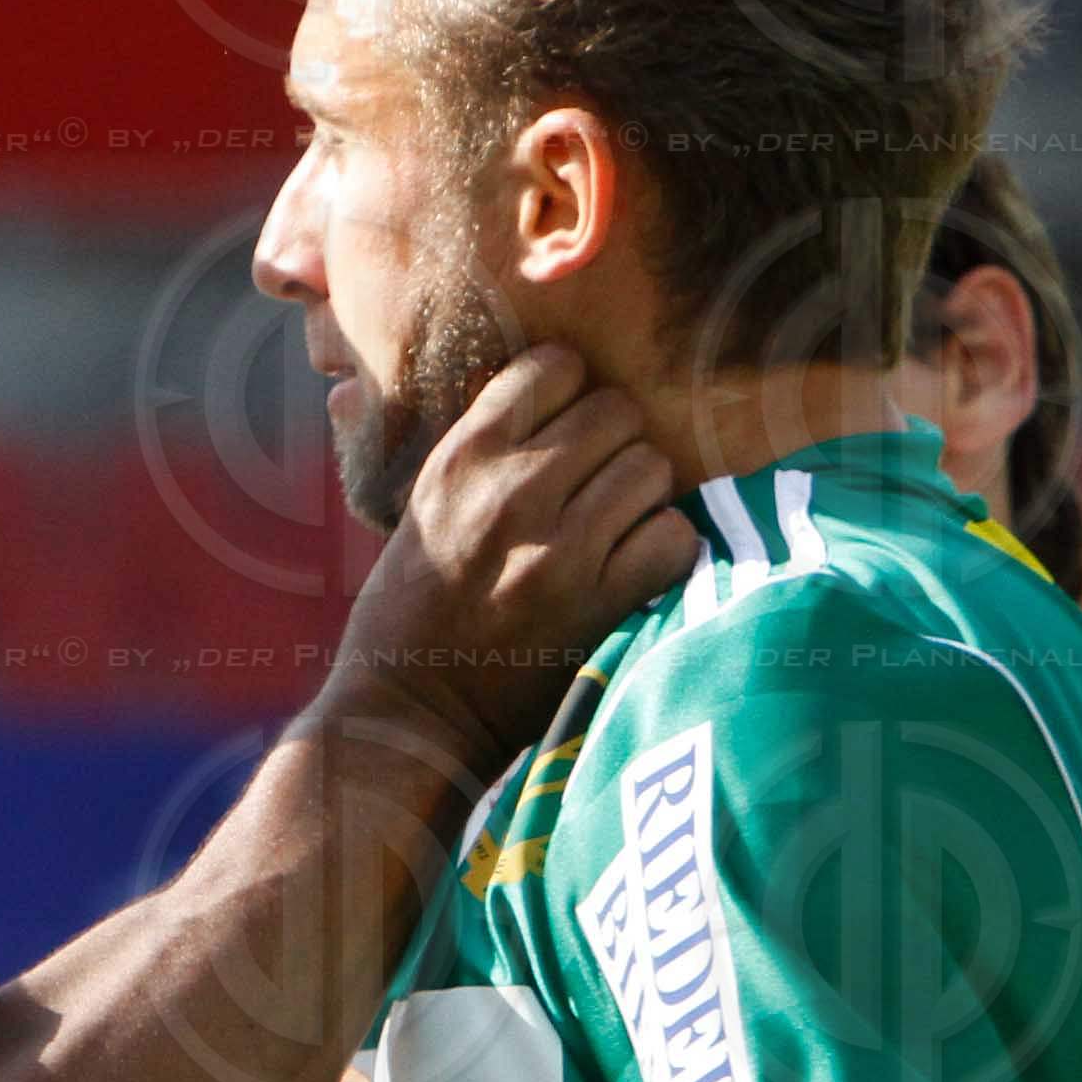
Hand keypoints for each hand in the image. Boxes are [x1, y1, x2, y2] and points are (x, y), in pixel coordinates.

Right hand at [328, 343, 694, 763]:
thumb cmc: (407, 609)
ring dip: (643, 495)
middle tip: (599, 480)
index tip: (566, 423)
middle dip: (616, 443)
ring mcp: (561, 548)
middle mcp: (513, 491)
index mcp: (461, 458)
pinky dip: (665, 548)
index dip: (572, 390)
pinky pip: (674, 536)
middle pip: (617, 412)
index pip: (555, 368)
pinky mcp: (600, 603)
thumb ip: (466, 450)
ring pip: (653, 468)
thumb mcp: (417, 508)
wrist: (409, 713)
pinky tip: (636, 565)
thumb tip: (449, 388)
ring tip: (616, 525)